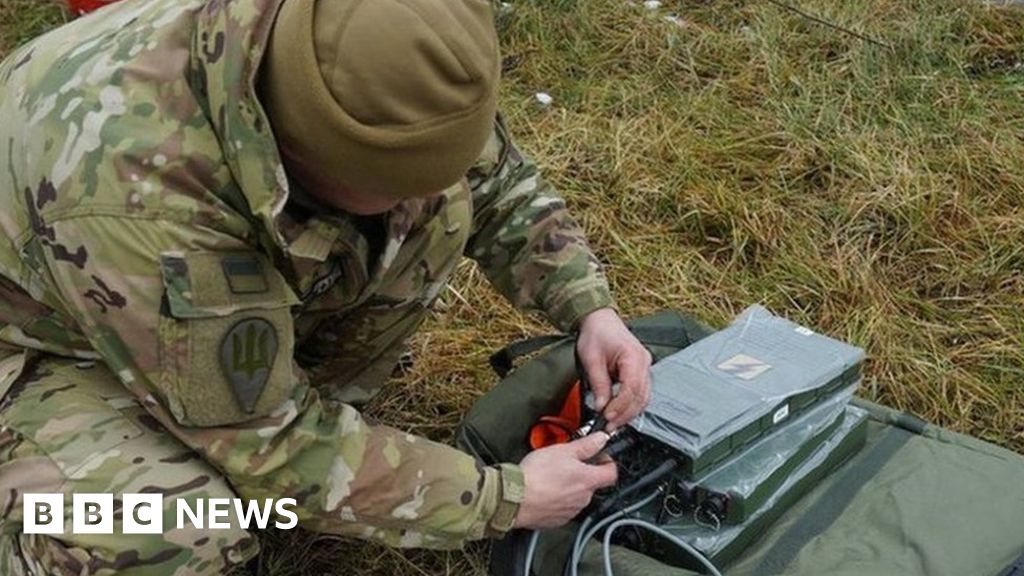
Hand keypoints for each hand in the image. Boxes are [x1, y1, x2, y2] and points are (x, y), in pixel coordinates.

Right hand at [513, 433, 617, 528]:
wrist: (514, 498)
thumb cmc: (536, 475)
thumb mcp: (562, 450)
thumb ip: (586, 445)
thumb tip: (601, 439)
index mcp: (588, 480)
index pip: (612, 473)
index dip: (607, 462)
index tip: (598, 456)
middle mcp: (583, 498)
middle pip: (592, 484)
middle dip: (583, 473)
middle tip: (567, 464)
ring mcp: (570, 511)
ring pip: (577, 496)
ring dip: (569, 487)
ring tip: (551, 477)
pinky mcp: (557, 520)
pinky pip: (563, 508)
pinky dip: (557, 500)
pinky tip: (544, 491)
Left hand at [576, 307, 652, 429]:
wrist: (600, 320)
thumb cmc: (596, 334)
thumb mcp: (591, 360)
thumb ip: (599, 384)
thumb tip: (601, 406)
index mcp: (633, 356)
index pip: (631, 388)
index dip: (620, 406)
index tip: (607, 417)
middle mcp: (644, 362)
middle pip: (641, 396)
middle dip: (625, 414)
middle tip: (609, 426)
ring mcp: (644, 366)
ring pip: (643, 397)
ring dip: (629, 412)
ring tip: (613, 422)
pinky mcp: (640, 371)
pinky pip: (640, 392)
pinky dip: (631, 404)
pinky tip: (619, 412)